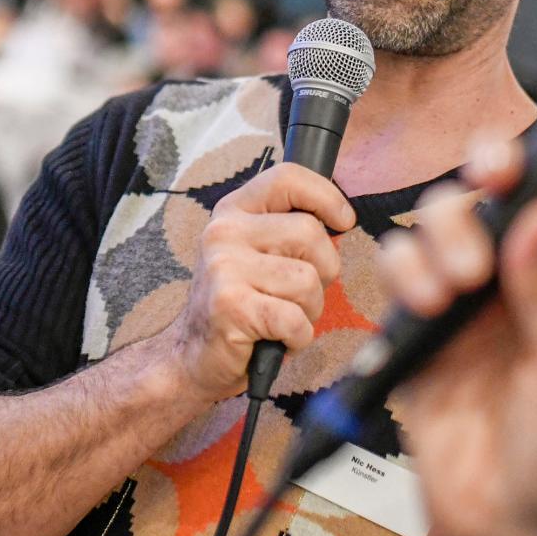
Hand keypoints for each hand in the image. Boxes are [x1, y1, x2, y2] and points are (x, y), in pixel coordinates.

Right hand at [162, 163, 354, 402]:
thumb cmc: (240, 303)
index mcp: (233, 211)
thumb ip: (287, 229)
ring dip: (308, 310)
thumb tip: (341, 218)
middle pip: (310, 233)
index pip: (287, 178)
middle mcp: (224, 232)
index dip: (326, 196)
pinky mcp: (230, 306)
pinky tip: (275, 338)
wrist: (193, 356)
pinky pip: (295, 319)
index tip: (343, 221)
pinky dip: (297, 337)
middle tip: (299, 294)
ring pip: (307, 281)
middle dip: (323, 271)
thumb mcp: (256, 252)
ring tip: (282, 318)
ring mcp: (224, 267)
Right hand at [377, 149, 536, 535]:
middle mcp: (530, 271)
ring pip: (448, 214)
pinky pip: (402, 261)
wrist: (498, 529)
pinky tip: (425, 306)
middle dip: (493, 168)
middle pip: (506, 183)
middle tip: (491, 179)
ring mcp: (474, 293)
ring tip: (457, 286)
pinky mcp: (421, 318)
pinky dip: (407, 270)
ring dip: (448, 232)